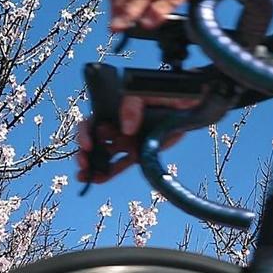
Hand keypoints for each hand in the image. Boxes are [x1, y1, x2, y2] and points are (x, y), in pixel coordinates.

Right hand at [74, 93, 205, 184]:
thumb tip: (126, 128)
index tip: (88, 145)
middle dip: (84, 153)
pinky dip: (108, 173)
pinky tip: (99, 180)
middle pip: (93, 140)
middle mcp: (117, 126)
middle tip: (84, 162)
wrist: (188, 106)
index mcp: (115, 111)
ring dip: (92, 167)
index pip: (92, 121)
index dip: (85, 133)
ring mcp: (125, 141)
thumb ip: (134, 104)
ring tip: (85, 177)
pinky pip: (119, 165)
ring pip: (103, 156)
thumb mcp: (148, 92)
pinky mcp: (136, 153)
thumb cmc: (166, 93)